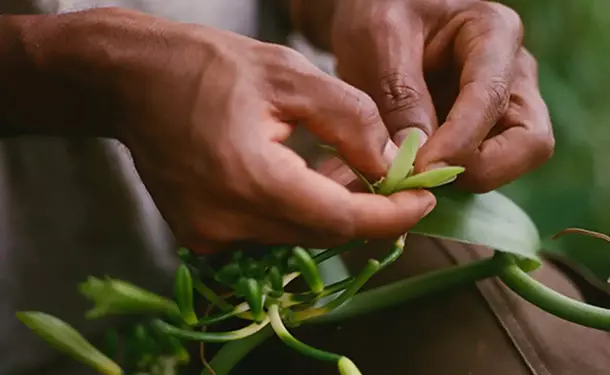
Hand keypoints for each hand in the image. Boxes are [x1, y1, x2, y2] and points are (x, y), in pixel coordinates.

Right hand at [75, 8, 435, 253]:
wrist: (131, 81)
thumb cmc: (206, 66)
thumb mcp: (290, 75)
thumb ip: (350, 120)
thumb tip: (388, 164)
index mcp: (251, 179)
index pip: (341, 221)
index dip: (390, 216)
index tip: (423, 201)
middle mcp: (227, 222)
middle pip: (322, 235)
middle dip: (366, 214)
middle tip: (394, 184)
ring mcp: (208, 237)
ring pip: (296, 238)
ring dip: (330, 214)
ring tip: (347, 176)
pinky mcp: (200, 237)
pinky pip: (267, 236)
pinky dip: (295, 215)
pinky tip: (301, 182)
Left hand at [330, 0, 553, 191]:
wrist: (376, 15)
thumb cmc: (381, 12)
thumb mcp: (380, 39)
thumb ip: (401, 95)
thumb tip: (419, 160)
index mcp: (493, 34)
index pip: (492, 98)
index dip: (460, 141)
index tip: (420, 169)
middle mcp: (511, 72)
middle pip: (529, 142)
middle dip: (479, 168)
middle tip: (424, 177)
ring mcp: (502, 104)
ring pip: (511, 160)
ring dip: (464, 176)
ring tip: (412, 173)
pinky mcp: (483, 128)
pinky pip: (482, 164)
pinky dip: (450, 176)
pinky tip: (413, 172)